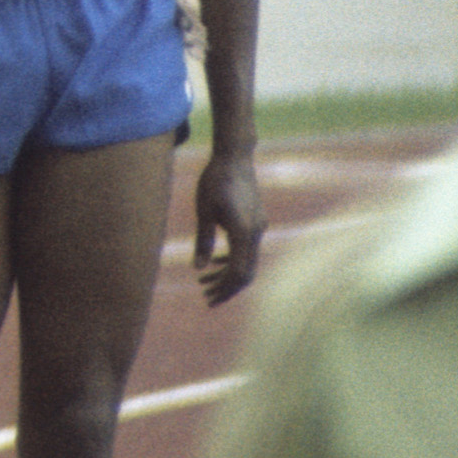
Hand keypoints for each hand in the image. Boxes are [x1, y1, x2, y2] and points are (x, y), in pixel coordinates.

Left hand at [190, 143, 263, 305]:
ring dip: (227, 274)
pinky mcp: (256, 222)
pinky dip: (232, 260)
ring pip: (247, 261)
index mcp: (244, 232)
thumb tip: (198, 269)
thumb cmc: (215, 181)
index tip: (209, 299)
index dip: (225, 289)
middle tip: (207, 298)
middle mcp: (256, 233)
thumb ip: (203, 241)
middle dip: (227, 287)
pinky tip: (214, 264)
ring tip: (204, 283)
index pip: (238, 272)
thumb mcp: (203, 211)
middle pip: (246, 272)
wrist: (234, 157)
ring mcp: (259, 228)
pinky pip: (247, 249)